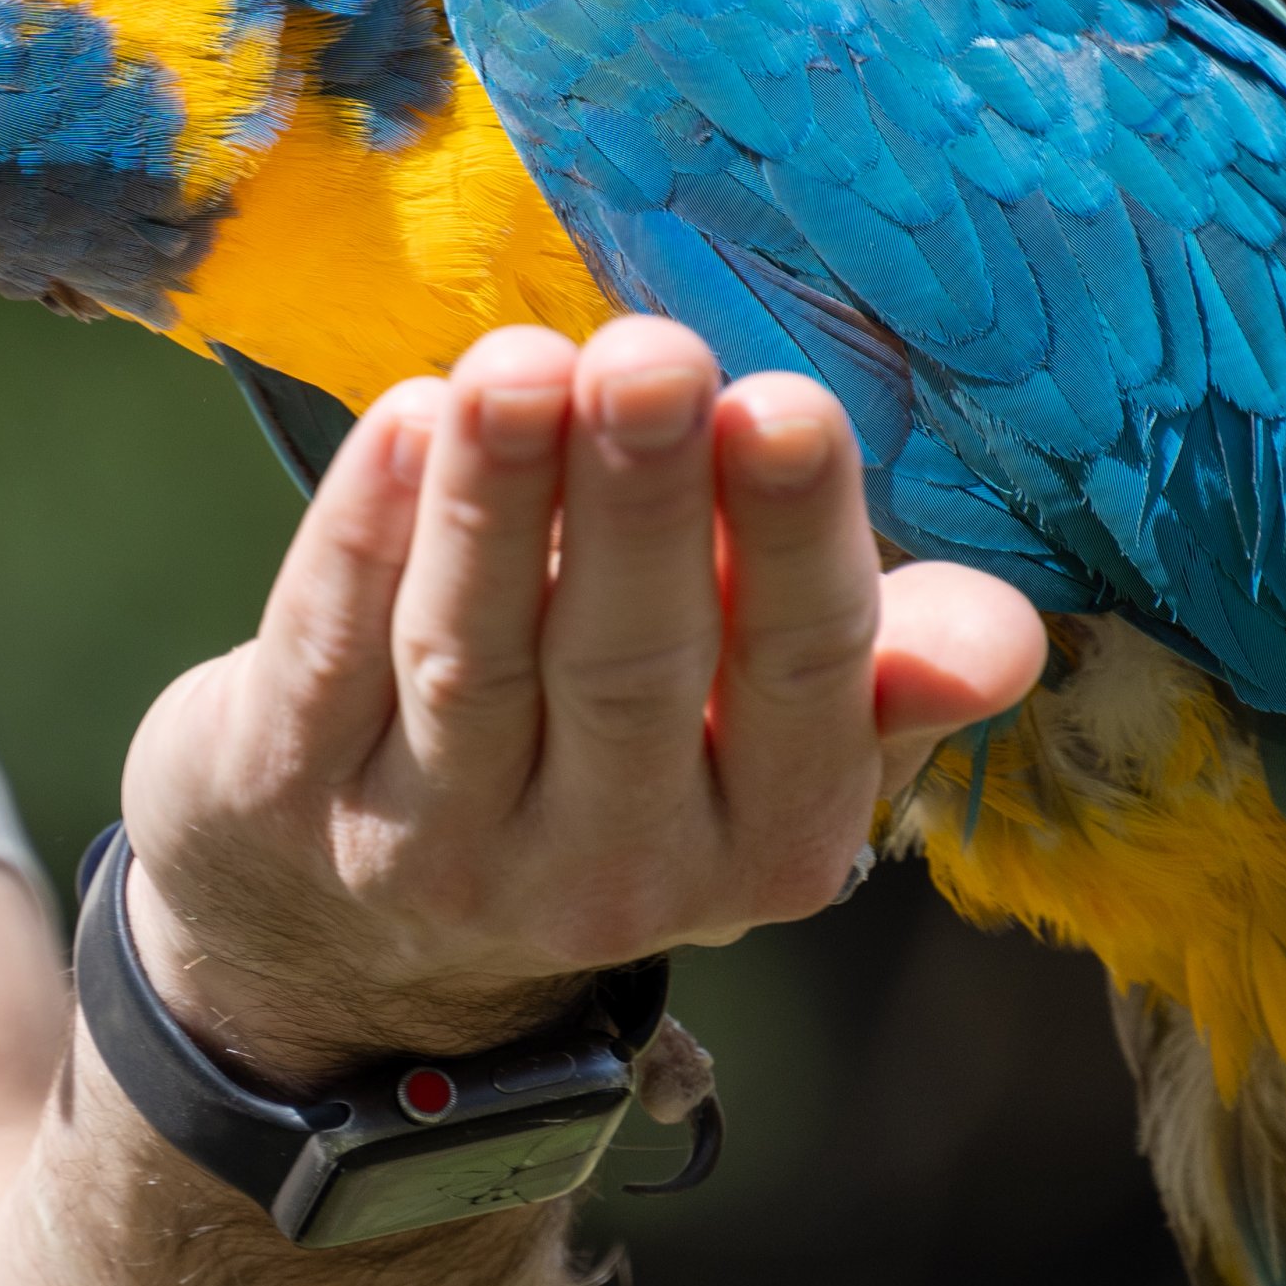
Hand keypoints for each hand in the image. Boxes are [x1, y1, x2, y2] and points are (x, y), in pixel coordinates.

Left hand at [120, 316, 1046, 1085]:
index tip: (784, 406)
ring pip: (469, 653)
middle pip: (627, 666)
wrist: (351, 930)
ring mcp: (429, 850)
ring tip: (518, 361)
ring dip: (495, 496)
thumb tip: (1005, 641)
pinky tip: (404, 421)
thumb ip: (881, 674)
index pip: (796, 685)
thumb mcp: (764, 747)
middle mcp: (603, 874)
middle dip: (639, 503)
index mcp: (760, 845)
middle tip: (651, 356)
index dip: (792, 550)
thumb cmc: (610, 760)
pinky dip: (362, 532)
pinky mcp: (280, 798)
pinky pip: (327, 647)